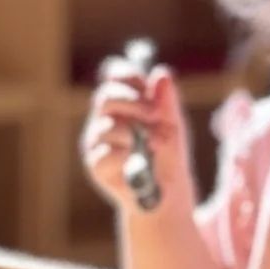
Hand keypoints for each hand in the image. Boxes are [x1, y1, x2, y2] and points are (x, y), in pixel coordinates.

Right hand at [81, 53, 192, 215]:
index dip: (127, 75)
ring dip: (137, 132)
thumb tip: (161, 73)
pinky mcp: (96, 166)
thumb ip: (167, 101)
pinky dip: (127, 155)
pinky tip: (140, 164)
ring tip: (155, 144)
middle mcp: (104, 120)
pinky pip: (107, 152)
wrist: (168, 195)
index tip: (145, 84)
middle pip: (106, 96)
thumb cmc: (168, 157)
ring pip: (109, 125)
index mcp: (121, 105)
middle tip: (155, 115)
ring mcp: (97, 143)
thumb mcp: (173, 125)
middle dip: (134, 102)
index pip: (112, 77)